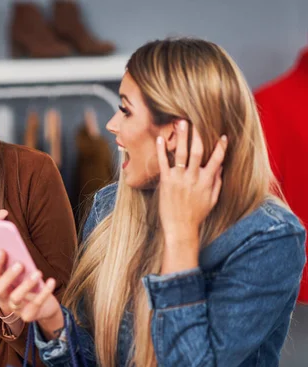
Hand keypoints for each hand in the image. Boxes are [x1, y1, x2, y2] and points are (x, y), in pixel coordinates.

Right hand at [0, 251, 61, 329]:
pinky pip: (36, 304)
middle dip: (7, 276)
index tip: (3, 250)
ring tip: (37, 272)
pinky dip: (45, 292)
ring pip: (15, 298)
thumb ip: (15, 266)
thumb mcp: (24, 277)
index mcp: (2, 287)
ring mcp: (15, 309)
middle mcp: (4, 299)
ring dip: (26, 284)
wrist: (46, 308)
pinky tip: (51, 281)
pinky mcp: (28, 316)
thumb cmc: (33, 287)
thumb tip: (7, 250)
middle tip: (20, 264)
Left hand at [156, 120, 227, 272]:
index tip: (223, 136)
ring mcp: (179, 179)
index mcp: (207, 181)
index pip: (217, 160)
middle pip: (198, 151)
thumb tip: (220, 166)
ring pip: (182, 154)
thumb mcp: (212, 199)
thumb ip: (217, 182)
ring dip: (182, 137)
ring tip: (181, 122)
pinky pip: (164, 163)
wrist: (180, 228)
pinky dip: (162, 151)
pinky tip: (161, 139)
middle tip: (196, 119)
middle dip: (198, 134)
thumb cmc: (197, 214)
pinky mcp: (166, 182)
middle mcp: (194, 178)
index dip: (221, 147)